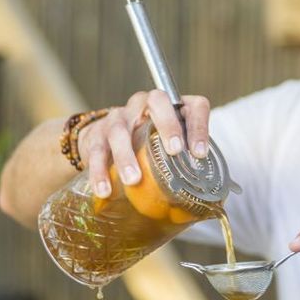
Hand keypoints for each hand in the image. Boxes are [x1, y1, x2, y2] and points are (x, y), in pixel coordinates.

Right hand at [77, 90, 210, 197]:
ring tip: (134, 180)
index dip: (199, 126)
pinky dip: (100, 172)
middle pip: (157, 101)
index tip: (200, 153)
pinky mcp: (96, 135)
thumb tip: (204, 199)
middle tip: (174, 151)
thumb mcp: (165, 149)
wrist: (100, 142)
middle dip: (168, 125)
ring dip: (127, 156)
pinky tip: (105, 190)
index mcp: (170, 108)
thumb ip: (182, 163)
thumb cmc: (144, 146)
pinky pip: (97, 152)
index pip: (194, 106)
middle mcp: (144, 105)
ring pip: (121, 130)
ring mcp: (119, 118)